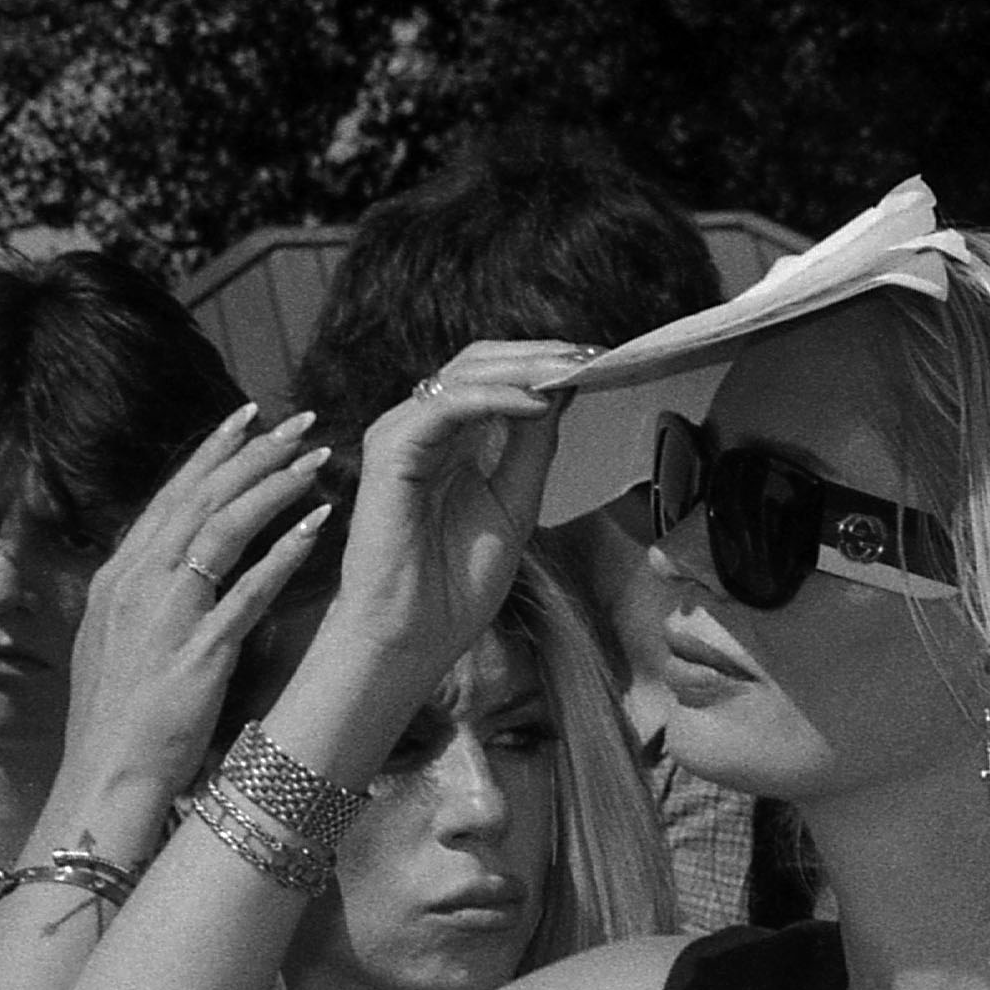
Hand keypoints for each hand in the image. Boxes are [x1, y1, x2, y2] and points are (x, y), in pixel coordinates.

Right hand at [57, 403, 341, 815]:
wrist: (103, 776)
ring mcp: (167, 612)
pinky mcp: (198, 651)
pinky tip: (320, 526)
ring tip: (317, 457)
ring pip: (223, 526)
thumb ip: (148, 601)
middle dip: (251, 449)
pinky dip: (284, 553)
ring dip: (273, 485)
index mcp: (120, 573)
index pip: (171, 494)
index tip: (248, 417)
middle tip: (298, 418)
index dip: (212, 452)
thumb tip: (175, 572)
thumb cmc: (119, 723)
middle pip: (200, 494)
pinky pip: (248, 590)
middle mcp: (138, 579)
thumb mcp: (122, 644)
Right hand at [299, 341, 586, 739]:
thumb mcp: (514, 508)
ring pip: (464, 373)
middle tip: (595, 354)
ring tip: (575, 368)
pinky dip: (494, 399)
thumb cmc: (455, 585)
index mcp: (452, 437)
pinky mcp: (390, 448)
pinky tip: (537, 403)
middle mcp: (424, 425)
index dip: (544, 364)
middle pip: (480, 361)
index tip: (599, 362)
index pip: (496, 377)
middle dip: (541, 355)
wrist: (412, 635)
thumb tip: (561, 396)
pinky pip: (446, 406)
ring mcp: (403, 431)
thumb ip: (531, 452)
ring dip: (525, 367)